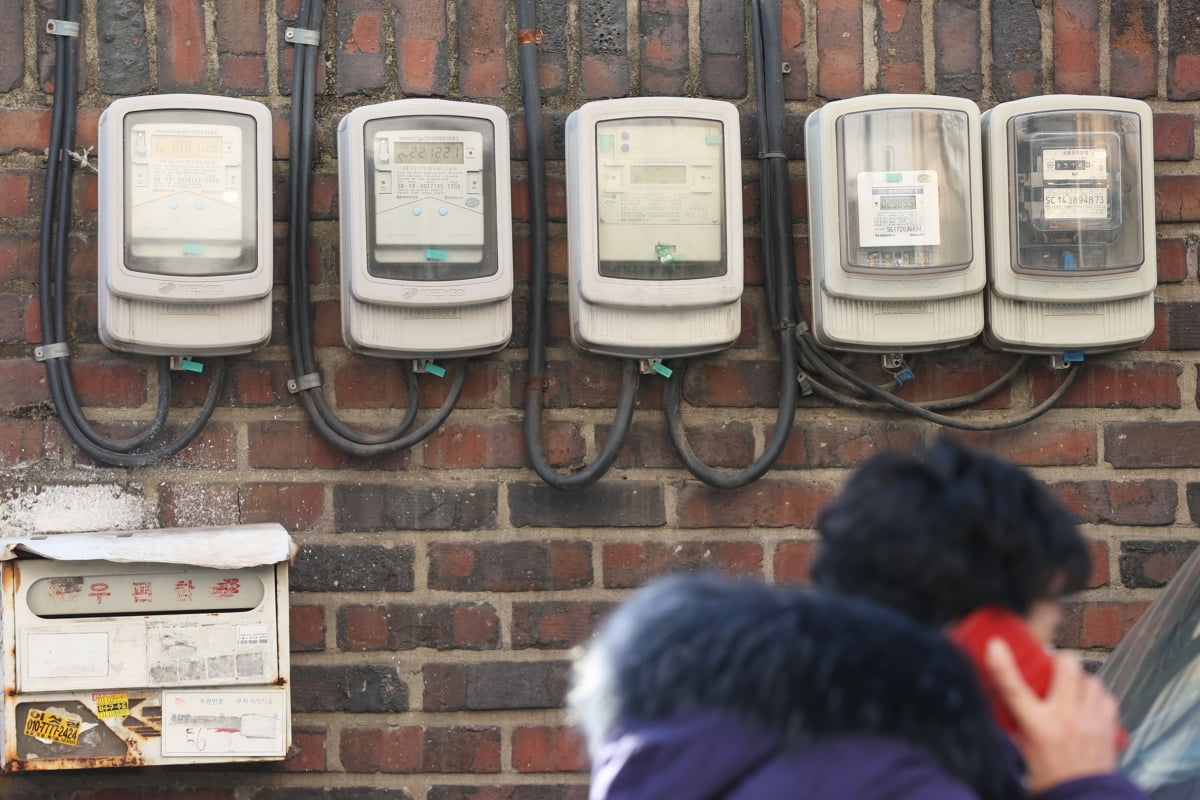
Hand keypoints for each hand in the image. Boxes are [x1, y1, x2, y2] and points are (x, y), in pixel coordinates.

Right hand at [985, 638, 1120, 794]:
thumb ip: (1013, 725)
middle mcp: (1065, 719)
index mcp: (1037, 728)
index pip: (1014, 689)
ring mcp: (1090, 721)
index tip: (996, 646)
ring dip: (1080, 680)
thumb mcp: (1021, 752)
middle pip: (1067, 668)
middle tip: (1052, 667)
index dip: (1002, 665)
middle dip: (1059, 660)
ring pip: (1090, 678)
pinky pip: (1106, 695)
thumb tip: (1001, 701)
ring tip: (1072, 689)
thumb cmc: (1050, 779)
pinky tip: (1088, 703)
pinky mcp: (1109, 726)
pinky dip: (1097, 695)